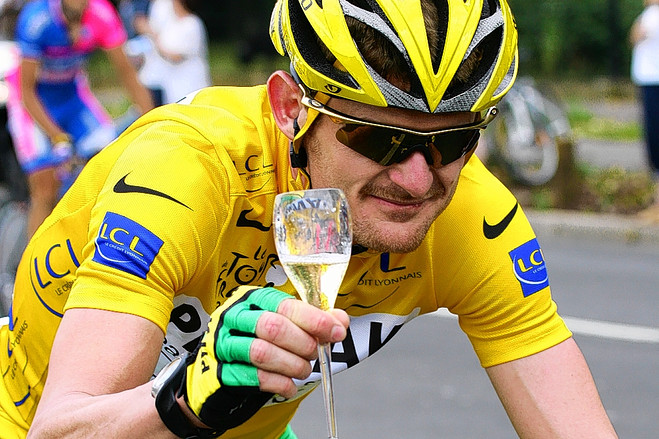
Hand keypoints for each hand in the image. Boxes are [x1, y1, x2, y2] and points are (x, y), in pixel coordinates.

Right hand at [182, 286, 348, 431]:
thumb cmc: (259, 339)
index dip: (315, 320)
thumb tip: (340, 321)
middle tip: (315, 353)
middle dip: (302, 343)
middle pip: (272, 327)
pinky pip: (254, 377)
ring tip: (303, 369)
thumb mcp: (285, 322)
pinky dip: (280, 383)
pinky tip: (290, 386)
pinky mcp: (221, 370)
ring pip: (262, 353)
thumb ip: (313, 320)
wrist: (222, 366)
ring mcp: (224, 343)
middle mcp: (235, 316)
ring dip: (292, 365)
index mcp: (253, 298)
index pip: (285, 305)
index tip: (336, 332)